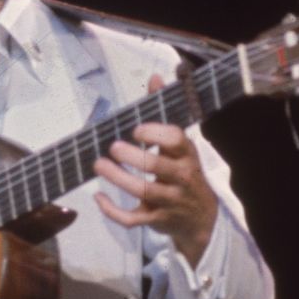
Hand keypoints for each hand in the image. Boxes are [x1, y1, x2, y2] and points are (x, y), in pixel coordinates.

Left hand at [92, 74, 219, 262]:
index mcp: (186, 154)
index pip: (176, 140)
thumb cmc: (183, 172)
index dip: (156, 134)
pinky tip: (98, 197)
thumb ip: (163, 112)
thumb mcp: (179, 145)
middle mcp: (181, 177)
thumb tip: (155, 78)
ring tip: (99, 165)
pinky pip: (133, 219)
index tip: (136, 129)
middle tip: (112, 147)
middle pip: (156, 167)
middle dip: (132, 157)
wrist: (200, 218)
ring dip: (118, 178)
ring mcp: (170, 201)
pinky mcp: (157, 220)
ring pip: (143, 192)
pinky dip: (113, 211)